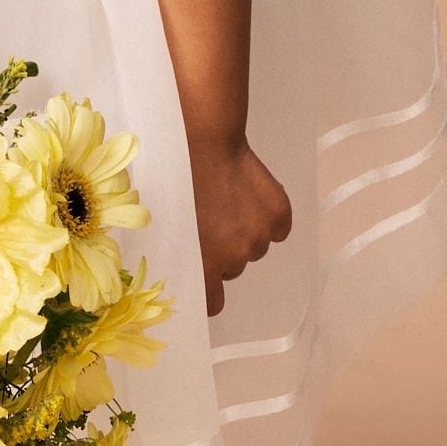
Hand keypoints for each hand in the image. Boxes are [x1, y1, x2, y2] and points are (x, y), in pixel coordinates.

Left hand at [188, 135, 292, 315]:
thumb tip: (181, 266)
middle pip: (232, 267)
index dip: (209, 292)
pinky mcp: (279, 215)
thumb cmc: (175, 178)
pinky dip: (267, 216)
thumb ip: (180, 253)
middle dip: (222, 249)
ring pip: (254, 245)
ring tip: (226, 200)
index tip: (205, 281)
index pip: (213, 303)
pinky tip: (249, 196)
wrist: (202, 142)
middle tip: (209, 220)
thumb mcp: (167, 224)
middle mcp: (236, 256)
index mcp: (205, 263)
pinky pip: (277, 228)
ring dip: (244, 231)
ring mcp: (260, 235)